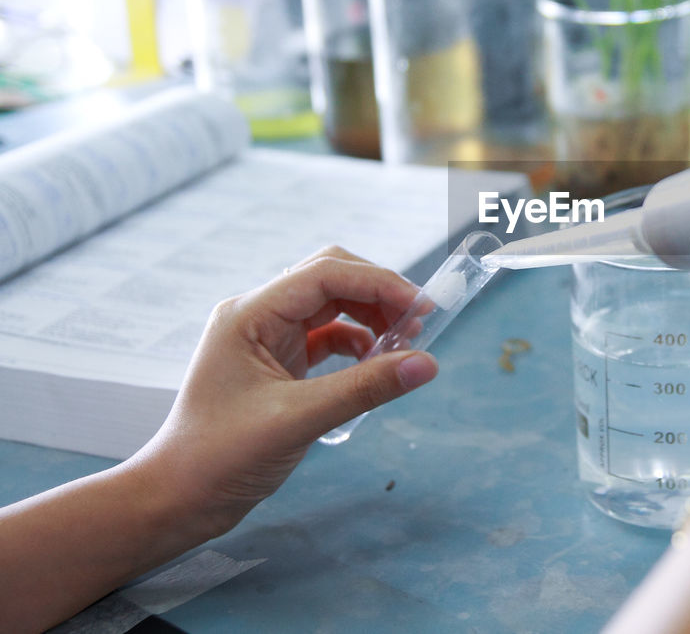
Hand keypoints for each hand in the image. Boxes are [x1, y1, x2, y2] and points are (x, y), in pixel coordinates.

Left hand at [131, 246, 438, 538]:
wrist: (178, 499)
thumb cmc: (220, 458)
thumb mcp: (298, 420)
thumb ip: (364, 388)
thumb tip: (426, 364)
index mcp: (249, 314)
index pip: (325, 274)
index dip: (379, 284)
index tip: (422, 308)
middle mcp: (256, 315)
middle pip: (330, 277)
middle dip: (377, 294)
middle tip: (419, 322)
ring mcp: (265, 337)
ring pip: (330, 304)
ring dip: (370, 316)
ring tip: (403, 343)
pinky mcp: (276, 361)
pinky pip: (325, 334)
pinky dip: (356, 341)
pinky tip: (374, 362)